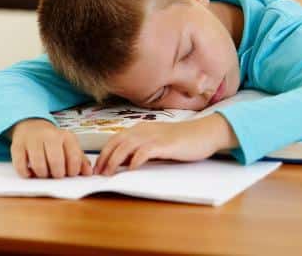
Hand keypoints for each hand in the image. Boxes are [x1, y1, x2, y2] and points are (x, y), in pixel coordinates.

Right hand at [10, 118, 92, 178]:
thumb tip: (88, 173)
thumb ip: (80, 160)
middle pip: (56, 162)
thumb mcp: (69, 146)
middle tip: (56, 175)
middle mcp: (49, 135)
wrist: (31, 125)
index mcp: (66, 136)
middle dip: (57, 175)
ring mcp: (32, 140)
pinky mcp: (17, 146)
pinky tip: (31, 172)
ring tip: (44, 173)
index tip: (69, 174)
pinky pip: (21, 166)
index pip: (74, 158)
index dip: (73, 171)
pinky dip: (26, 174)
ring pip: (39, 166)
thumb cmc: (53, 141)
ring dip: (42, 175)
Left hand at [93, 114, 237, 175]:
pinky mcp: (164, 144)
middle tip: (98, 173)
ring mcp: (153, 136)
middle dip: (104, 158)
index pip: (115, 139)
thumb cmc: (181, 140)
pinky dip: (135, 160)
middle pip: (116, 142)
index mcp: (141, 129)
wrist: (203, 133)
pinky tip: (131, 169)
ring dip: (115, 160)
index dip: (104, 153)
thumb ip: (141, 149)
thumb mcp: (157, 143)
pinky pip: (144, 151)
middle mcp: (144, 130)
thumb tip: (124, 162)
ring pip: (126, 146)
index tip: (98, 167)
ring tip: (109, 173)